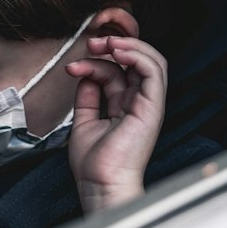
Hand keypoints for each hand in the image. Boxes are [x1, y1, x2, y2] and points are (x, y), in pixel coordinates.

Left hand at [66, 35, 167, 213]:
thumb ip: (87, 96)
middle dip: (114, 46)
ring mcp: (148, 105)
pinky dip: (138, 56)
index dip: (95, 61)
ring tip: (106, 43)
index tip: (73, 66)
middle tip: (92, 44)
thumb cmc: (94, 164)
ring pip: (152, 60)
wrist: (100, 184)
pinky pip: (154, 72)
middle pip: (136, 61)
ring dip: (128, 45)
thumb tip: (85, 74)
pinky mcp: (152, 108)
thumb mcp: (84, 120)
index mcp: (125, 106)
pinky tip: (118, 51)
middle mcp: (139, 103)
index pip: (117, 71)